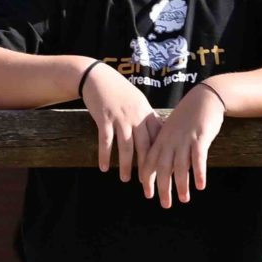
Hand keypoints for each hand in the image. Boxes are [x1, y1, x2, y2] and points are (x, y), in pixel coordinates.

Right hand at [80, 62, 161, 182]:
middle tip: (148, 184)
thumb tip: (156, 136)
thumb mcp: (137, 101)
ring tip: (125, 179)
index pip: (158, 139)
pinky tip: (103, 167)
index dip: (161, 157)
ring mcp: (120, 117)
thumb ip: (146, 118)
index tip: (164, 173)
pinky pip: (106, 141)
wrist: (97, 77)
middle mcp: (136, 117)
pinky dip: (104, 155)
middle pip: (145, 147)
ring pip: (126, 147)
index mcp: (146, 113)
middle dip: (147, 168)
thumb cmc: (117, 90)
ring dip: (126, 165)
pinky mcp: (104, 118)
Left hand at [138, 82, 226, 207]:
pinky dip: (199, 173)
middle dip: (162, 187)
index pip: (149, 161)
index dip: (147, 178)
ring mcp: (184, 140)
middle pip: (162, 168)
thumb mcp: (171, 130)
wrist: (204, 98)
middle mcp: (170, 141)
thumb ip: (166, 145)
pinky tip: (200, 186)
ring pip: (180, 166)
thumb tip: (163, 164)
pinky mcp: (200, 138)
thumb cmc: (187, 116)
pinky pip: (198, 158)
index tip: (147, 192)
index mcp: (160, 139)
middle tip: (164, 204)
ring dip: (181, 185)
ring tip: (183, 200)